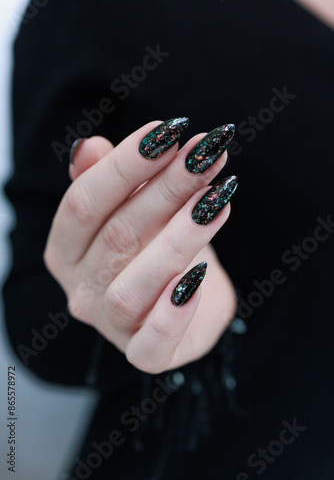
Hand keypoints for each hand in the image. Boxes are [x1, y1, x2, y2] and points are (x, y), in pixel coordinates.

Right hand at [44, 118, 237, 373]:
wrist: (183, 300)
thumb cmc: (154, 245)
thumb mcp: (133, 206)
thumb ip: (110, 180)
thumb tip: (88, 147)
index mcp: (66, 249)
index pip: (84, 202)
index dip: (125, 165)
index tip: (168, 131)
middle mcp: (80, 288)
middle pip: (118, 235)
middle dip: (167, 189)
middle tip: (207, 155)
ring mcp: (110, 326)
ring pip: (133, 287)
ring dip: (178, 240)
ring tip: (216, 201)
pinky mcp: (144, 354)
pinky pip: (151, 345)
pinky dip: (174, 313)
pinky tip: (201, 276)